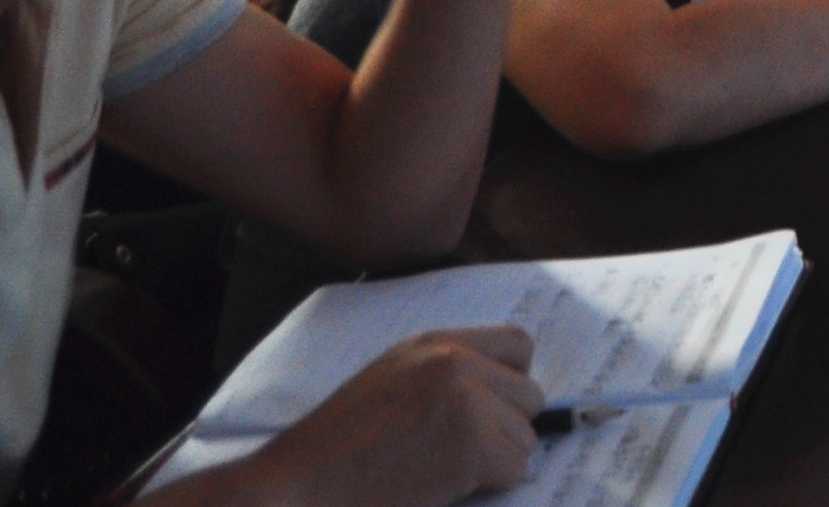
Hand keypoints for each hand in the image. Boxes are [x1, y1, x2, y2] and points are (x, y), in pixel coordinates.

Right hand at [233, 325, 539, 505]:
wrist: (298, 485)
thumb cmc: (339, 447)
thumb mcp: (392, 382)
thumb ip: (447, 374)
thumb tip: (507, 391)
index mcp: (435, 343)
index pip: (518, 345)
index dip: (512, 383)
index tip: (494, 410)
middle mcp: (454, 362)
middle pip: (530, 396)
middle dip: (505, 430)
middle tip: (459, 453)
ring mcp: (465, 401)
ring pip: (525, 438)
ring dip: (495, 463)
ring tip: (441, 470)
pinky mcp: (469, 444)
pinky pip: (515, 469)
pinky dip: (490, 486)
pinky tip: (445, 486)